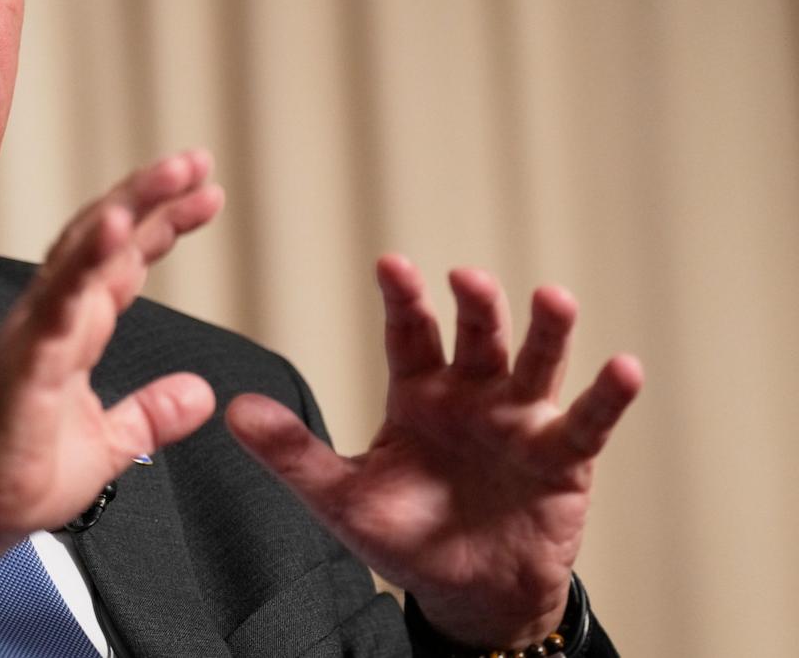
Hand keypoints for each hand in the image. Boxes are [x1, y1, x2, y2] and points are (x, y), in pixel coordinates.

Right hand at [0, 150, 223, 587]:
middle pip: (102, 238)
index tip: (205, 193)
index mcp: (71, 329)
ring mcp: (35, 334)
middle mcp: (50, 317)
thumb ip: (152, 413)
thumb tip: (198, 394)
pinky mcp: (28, 362)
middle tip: (196, 161)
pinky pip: (61, 302)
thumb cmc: (21, 474)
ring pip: (82, 254)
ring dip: (127, 208)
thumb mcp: (110, 443)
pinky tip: (116, 230)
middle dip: (150, 195)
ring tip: (170, 174)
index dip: (161, 222)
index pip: (121, 260)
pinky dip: (88, 262)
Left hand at [226, 255, 642, 647]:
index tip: (391, 263)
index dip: (403, 298)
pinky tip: (622, 368)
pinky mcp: (562, 457)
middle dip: (475, 304)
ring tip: (553, 298)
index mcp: (418, 393)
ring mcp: (521, 420)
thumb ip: (292, 452)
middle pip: (477, 335)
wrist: (466, 593)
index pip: (410, 333)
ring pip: (536, 362)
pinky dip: (607, 396)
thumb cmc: (405, 536)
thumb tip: (233, 411)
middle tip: (467, 277)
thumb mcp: (340, 497)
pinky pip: (588, 421)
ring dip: (547, 330)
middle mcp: (473, 394)